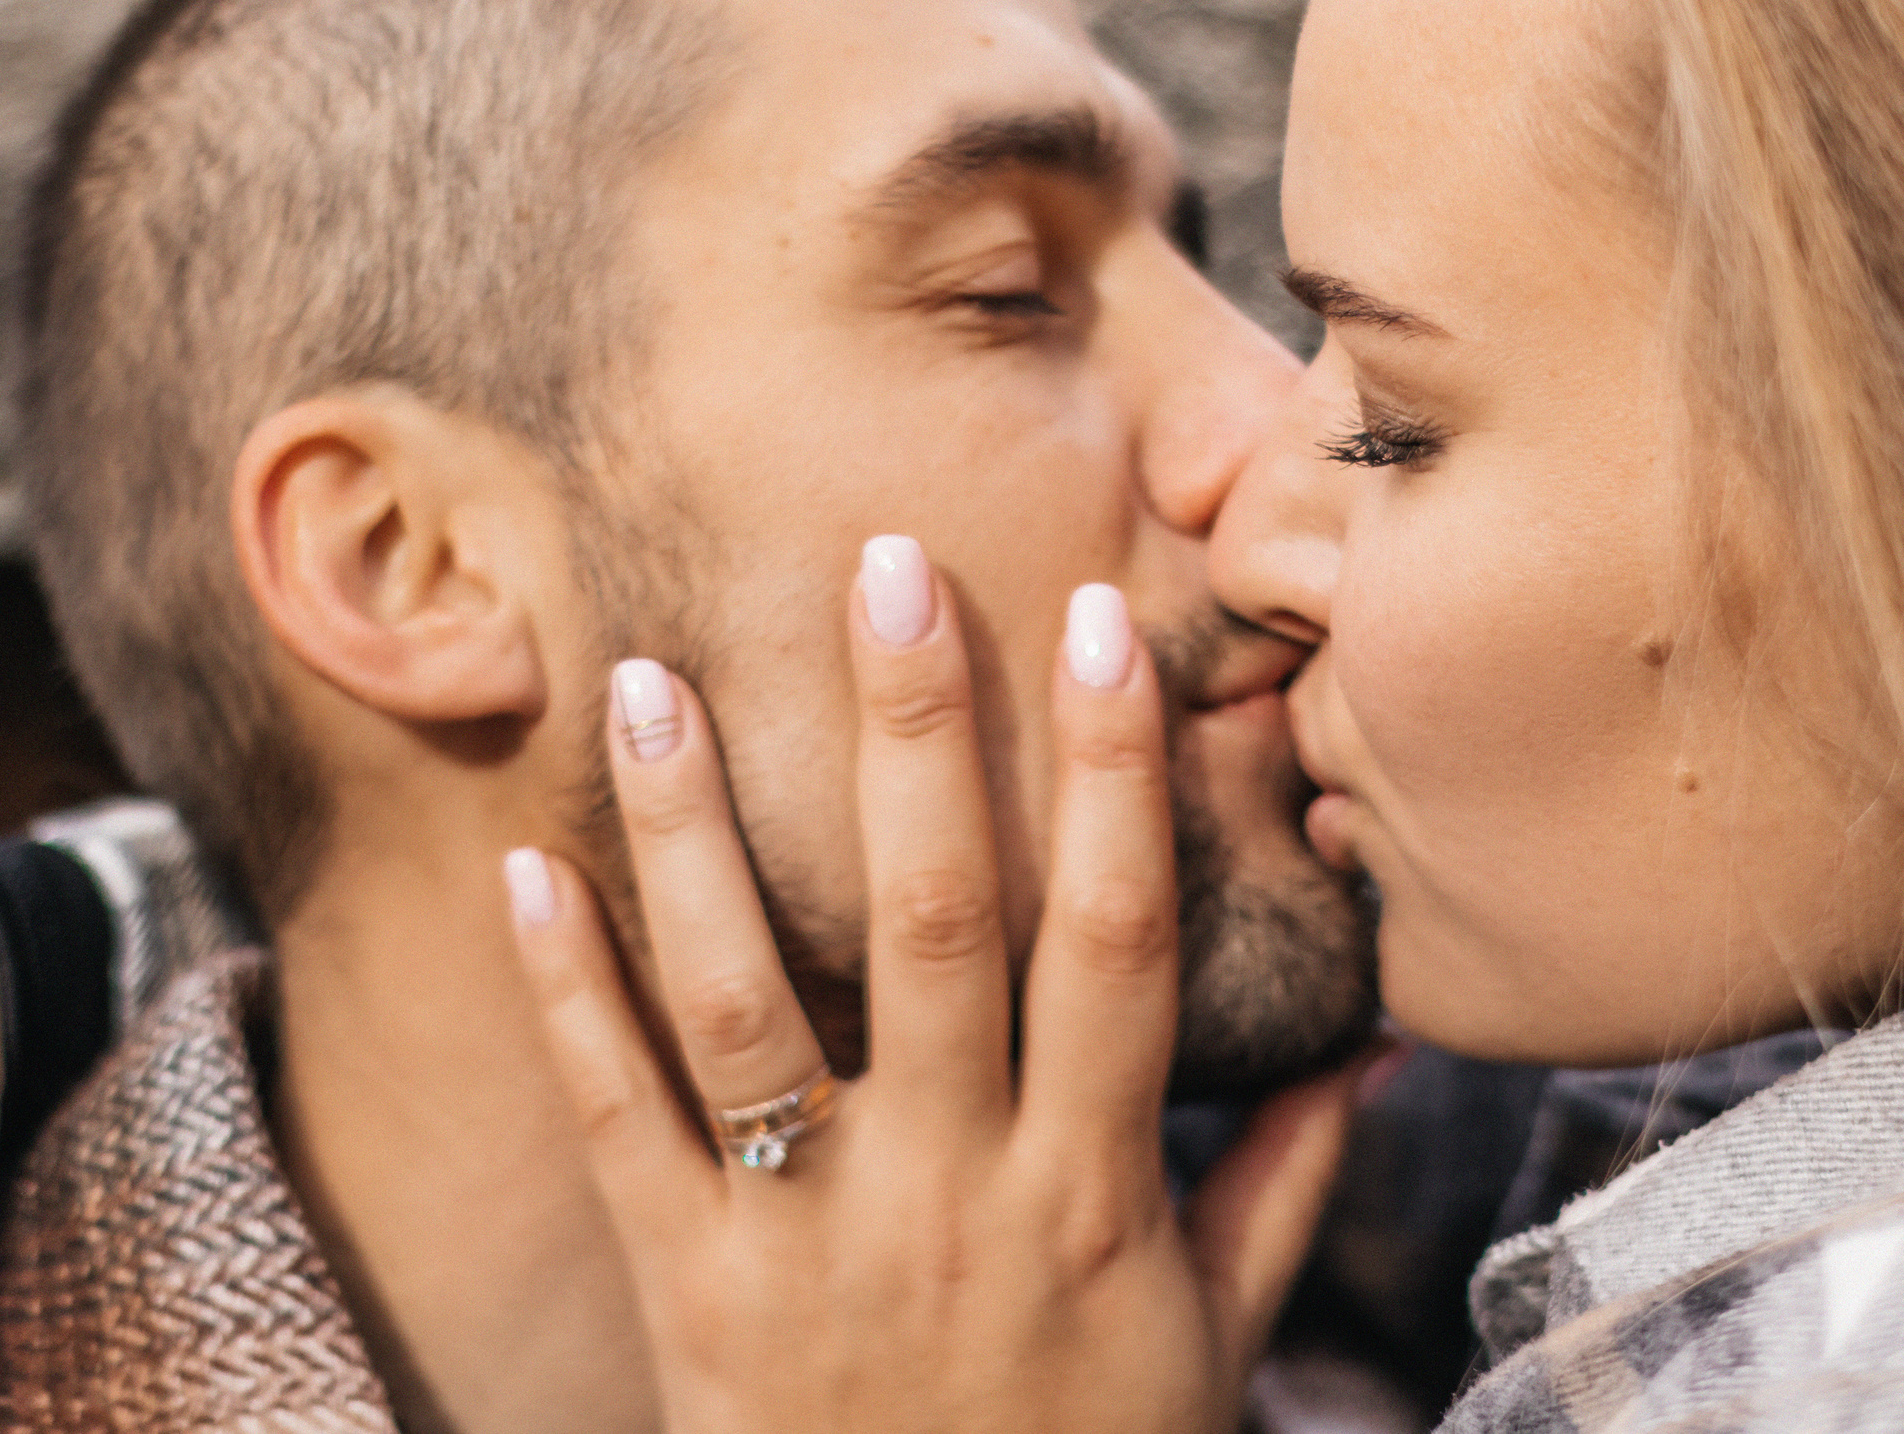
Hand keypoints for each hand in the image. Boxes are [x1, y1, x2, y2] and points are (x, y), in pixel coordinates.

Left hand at [506, 539, 1370, 1433]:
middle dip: (914, 740)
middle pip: (934, 929)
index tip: (1101, 625)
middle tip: (883, 568)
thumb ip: (1283, 1177)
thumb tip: (1371, 1039)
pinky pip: (623, 1126)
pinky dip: (571, 996)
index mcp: (1092, 1186)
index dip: (1111, 778)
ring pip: (743, 1004)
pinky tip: (532, 866)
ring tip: (649, 676)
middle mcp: (952, 1191)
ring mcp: (811, 1239)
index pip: (1115, 940)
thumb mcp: (1214, 1337)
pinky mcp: (691, 1293)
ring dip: (695, 834)